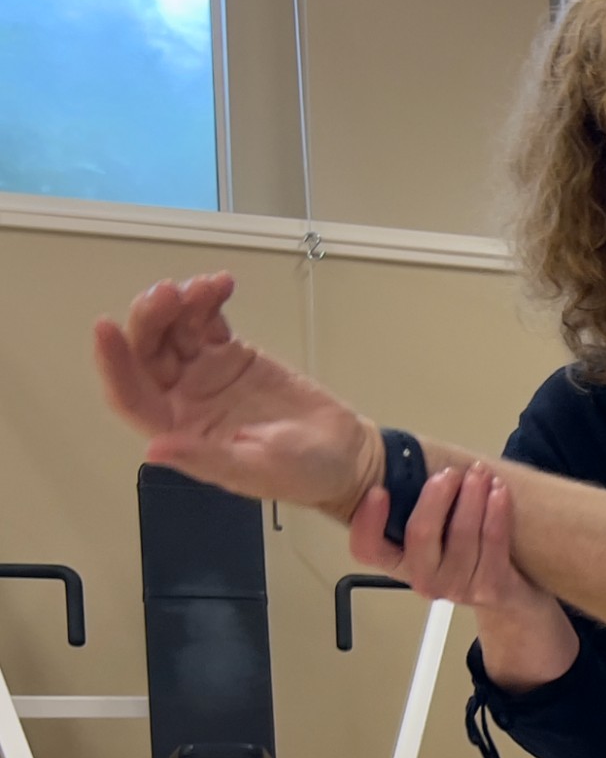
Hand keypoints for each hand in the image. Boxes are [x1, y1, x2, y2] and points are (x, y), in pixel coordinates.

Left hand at [92, 273, 380, 517]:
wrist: (345, 454)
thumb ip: (207, 457)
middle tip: (171, 293)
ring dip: (180, 304)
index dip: (114, 363)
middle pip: (147, 353)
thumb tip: (155, 448)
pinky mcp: (231, 355)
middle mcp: (182, 399)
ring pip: (174, 331)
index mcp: (178, 431)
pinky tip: (221, 284)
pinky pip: (209, 322)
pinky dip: (209, 300)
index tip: (106, 327)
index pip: (131, 394)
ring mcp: (205, 374)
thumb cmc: (302, 473)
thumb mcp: (256, 470)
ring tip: (204, 286)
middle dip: (150, 319)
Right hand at [347, 463, 579, 690]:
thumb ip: (420, 509)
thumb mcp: (436, 536)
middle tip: (449, 472)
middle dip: (436, 496)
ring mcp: (457, 588)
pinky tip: (499, 490)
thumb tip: (409, 461)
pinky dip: (496, 511)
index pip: (368, 549)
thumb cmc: (467, 553)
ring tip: (479, 473)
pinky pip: (493, 542)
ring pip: (462, 533)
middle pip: (421, 533)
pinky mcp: (490, 587)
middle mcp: (423, 580)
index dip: (368, 522)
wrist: (511, 597)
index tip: (379, 490)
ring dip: (472, 496)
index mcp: (400, 564)